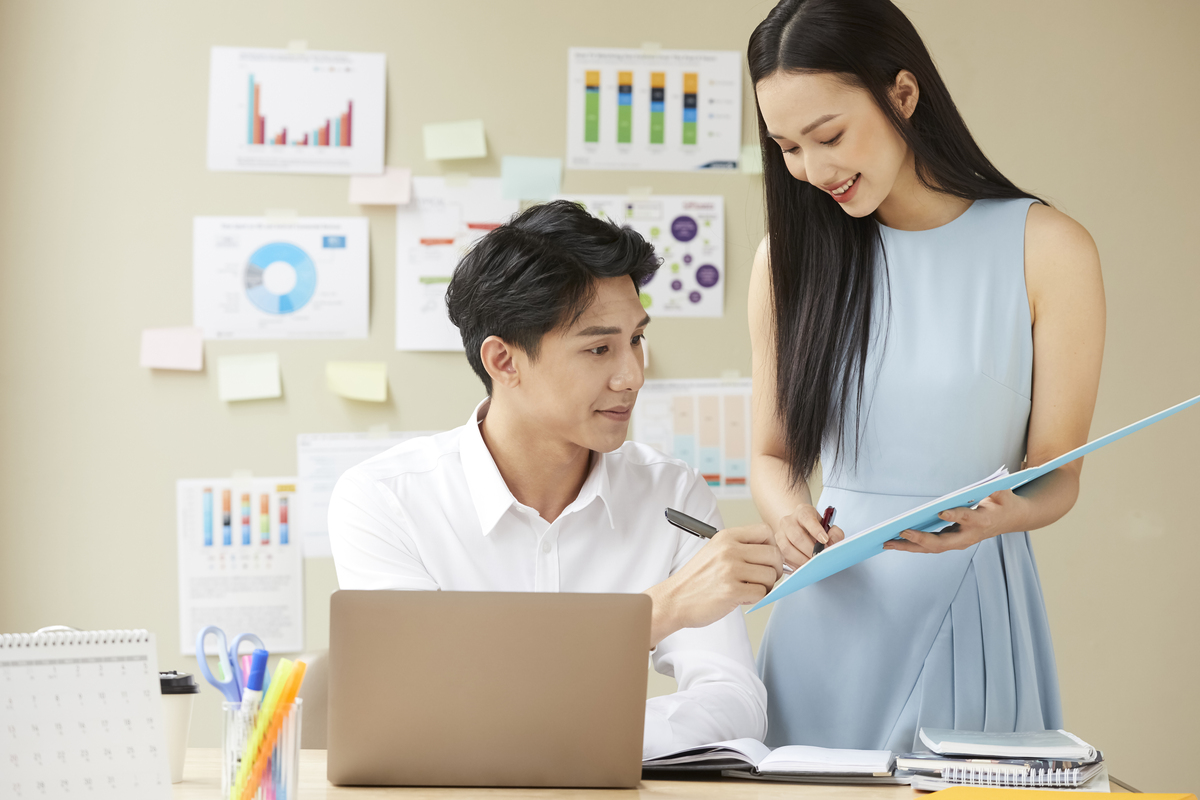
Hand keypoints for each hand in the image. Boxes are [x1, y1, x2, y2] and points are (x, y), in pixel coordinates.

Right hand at [645, 524, 782, 646]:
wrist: (674, 599)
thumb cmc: (696, 579)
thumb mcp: (715, 551)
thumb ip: (740, 548)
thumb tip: (773, 554)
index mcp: (726, 537)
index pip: (766, 532)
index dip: (772, 546)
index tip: (767, 558)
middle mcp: (729, 550)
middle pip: (774, 554)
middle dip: (775, 569)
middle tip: (764, 578)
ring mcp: (730, 570)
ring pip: (770, 575)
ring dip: (766, 586)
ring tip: (750, 589)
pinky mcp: (732, 591)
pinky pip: (761, 593)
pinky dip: (757, 598)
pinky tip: (743, 597)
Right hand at [772, 504, 844, 569]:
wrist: (800, 529)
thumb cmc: (815, 529)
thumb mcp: (828, 527)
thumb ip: (835, 533)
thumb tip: (831, 542)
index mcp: (803, 511)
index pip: (807, 517)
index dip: (816, 530)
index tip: (825, 540)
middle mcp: (788, 521)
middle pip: (796, 536)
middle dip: (810, 549)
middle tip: (820, 557)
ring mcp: (780, 533)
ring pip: (787, 548)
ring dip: (801, 559)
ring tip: (812, 564)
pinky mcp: (777, 546)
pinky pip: (783, 557)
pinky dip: (795, 564)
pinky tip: (804, 566)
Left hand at [883, 489, 1022, 552]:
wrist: (1012, 518)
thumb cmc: (1002, 501)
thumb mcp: (1000, 490)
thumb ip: (989, 488)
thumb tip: (976, 485)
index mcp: (983, 520)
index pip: (967, 518)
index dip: (955, 516)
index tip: (941, 512)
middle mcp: (969, 536)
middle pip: (943, 542)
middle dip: (921, 539)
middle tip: (901, 532)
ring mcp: (960, 541)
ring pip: (933, 548)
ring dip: (909, 547)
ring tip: (887, 543)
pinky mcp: (952, 541)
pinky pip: (930, 546)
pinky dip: (912, 545)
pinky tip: (894, 543)